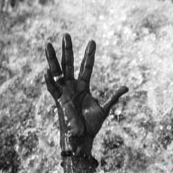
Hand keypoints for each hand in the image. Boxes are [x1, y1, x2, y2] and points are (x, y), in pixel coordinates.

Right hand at [44, 34, 127, 156]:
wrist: (82, 138)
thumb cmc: (91, 125)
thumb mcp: (104, 108)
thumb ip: (113, 97)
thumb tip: (126, 87)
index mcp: (83, 86)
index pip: (86, 66)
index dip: (89, 55)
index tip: (92, 41)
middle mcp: (72, 86)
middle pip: (69, 63)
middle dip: (68, 50)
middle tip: (66, 34)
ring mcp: (64, 92)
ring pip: (57, 71)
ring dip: (52, 58)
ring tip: (47, 44)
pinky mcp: (58, 101)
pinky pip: (52, 89)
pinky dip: (49, 81)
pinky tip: (46, 71)